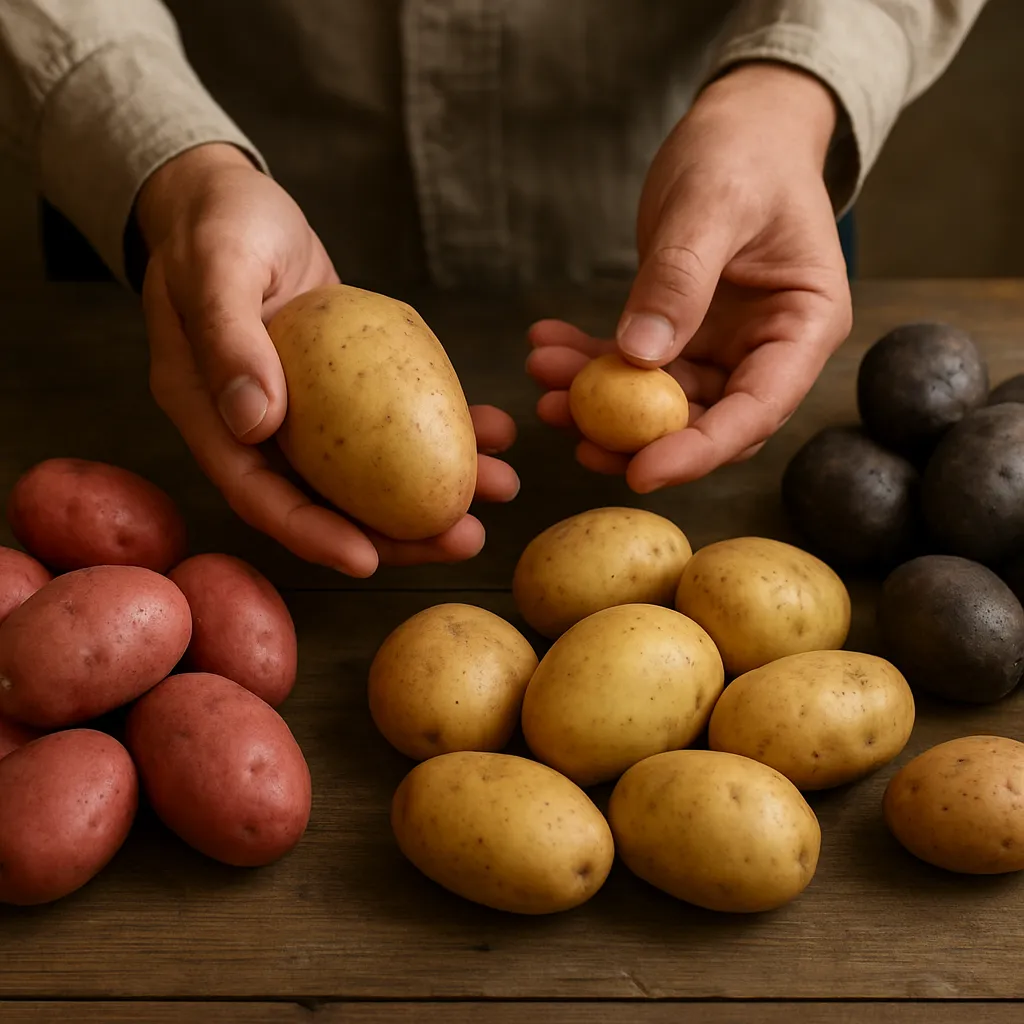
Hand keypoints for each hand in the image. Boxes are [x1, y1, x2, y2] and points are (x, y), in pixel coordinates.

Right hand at [138, 144, 518, 576]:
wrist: (232, 198)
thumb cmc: (215, 223)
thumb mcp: (217, 265)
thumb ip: (228, 339)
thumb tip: (254, 424)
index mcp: (211, 415)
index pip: (259, 495)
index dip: (313, 534)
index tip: (370, 560)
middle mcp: (256, 428)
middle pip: (327, 501)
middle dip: (398, 532)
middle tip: (466, 538)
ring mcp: (303, 410)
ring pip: (370, 471)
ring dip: (435, 488)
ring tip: (501, 487)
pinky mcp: (343, 386)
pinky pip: (392, 419)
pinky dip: (441, 429)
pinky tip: (493, 431)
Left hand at [527, 63, 852, 491]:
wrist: (742, 127)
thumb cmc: (746, 153)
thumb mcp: (713, 204)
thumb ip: (681, 278)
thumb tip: (640, 358)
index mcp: (804, 327)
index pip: (757, 409)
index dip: (700, 449)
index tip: (640, 471)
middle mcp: (767, 350)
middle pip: (704, 419)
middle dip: (631, 431)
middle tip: (564, 419)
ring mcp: (724, 348)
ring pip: (659, 401)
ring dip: (598, 397)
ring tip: (542, 373)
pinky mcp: (684, 336)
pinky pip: (633, 365)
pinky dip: (590, 361)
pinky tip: (547, 345)